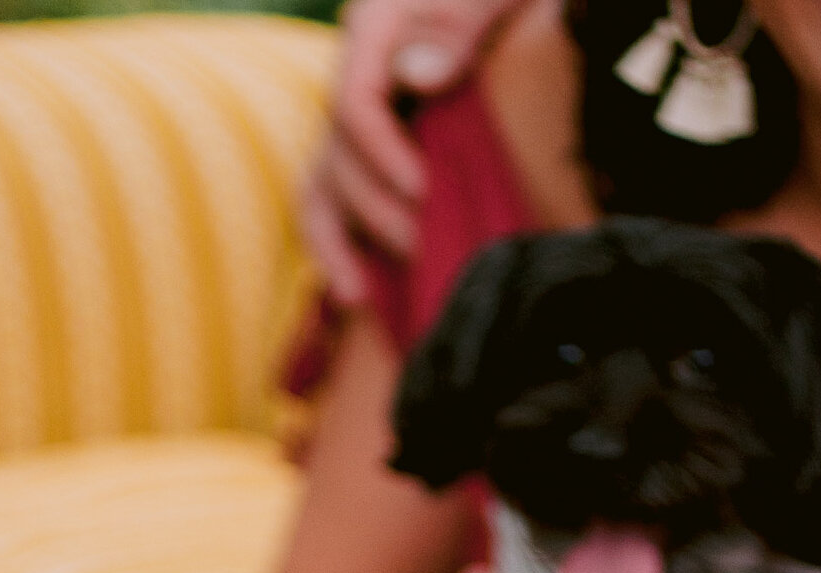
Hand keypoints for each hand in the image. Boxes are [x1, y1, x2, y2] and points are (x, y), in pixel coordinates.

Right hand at [301, 0, 525, 302]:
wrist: (497, 2)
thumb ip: (457, 23)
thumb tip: (418, 77)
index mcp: (374, 27)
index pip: (354, 103)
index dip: (382, 154)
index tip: (424, 191)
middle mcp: (353, 72)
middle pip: (339, 155)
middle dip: (377, 208)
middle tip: (425, 244)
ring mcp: (354, 115)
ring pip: (324, 187)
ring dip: (345, 243)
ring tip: (367, 293)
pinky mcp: (361, 150)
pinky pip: (327, 203)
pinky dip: (334, 248)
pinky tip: (353, 295)